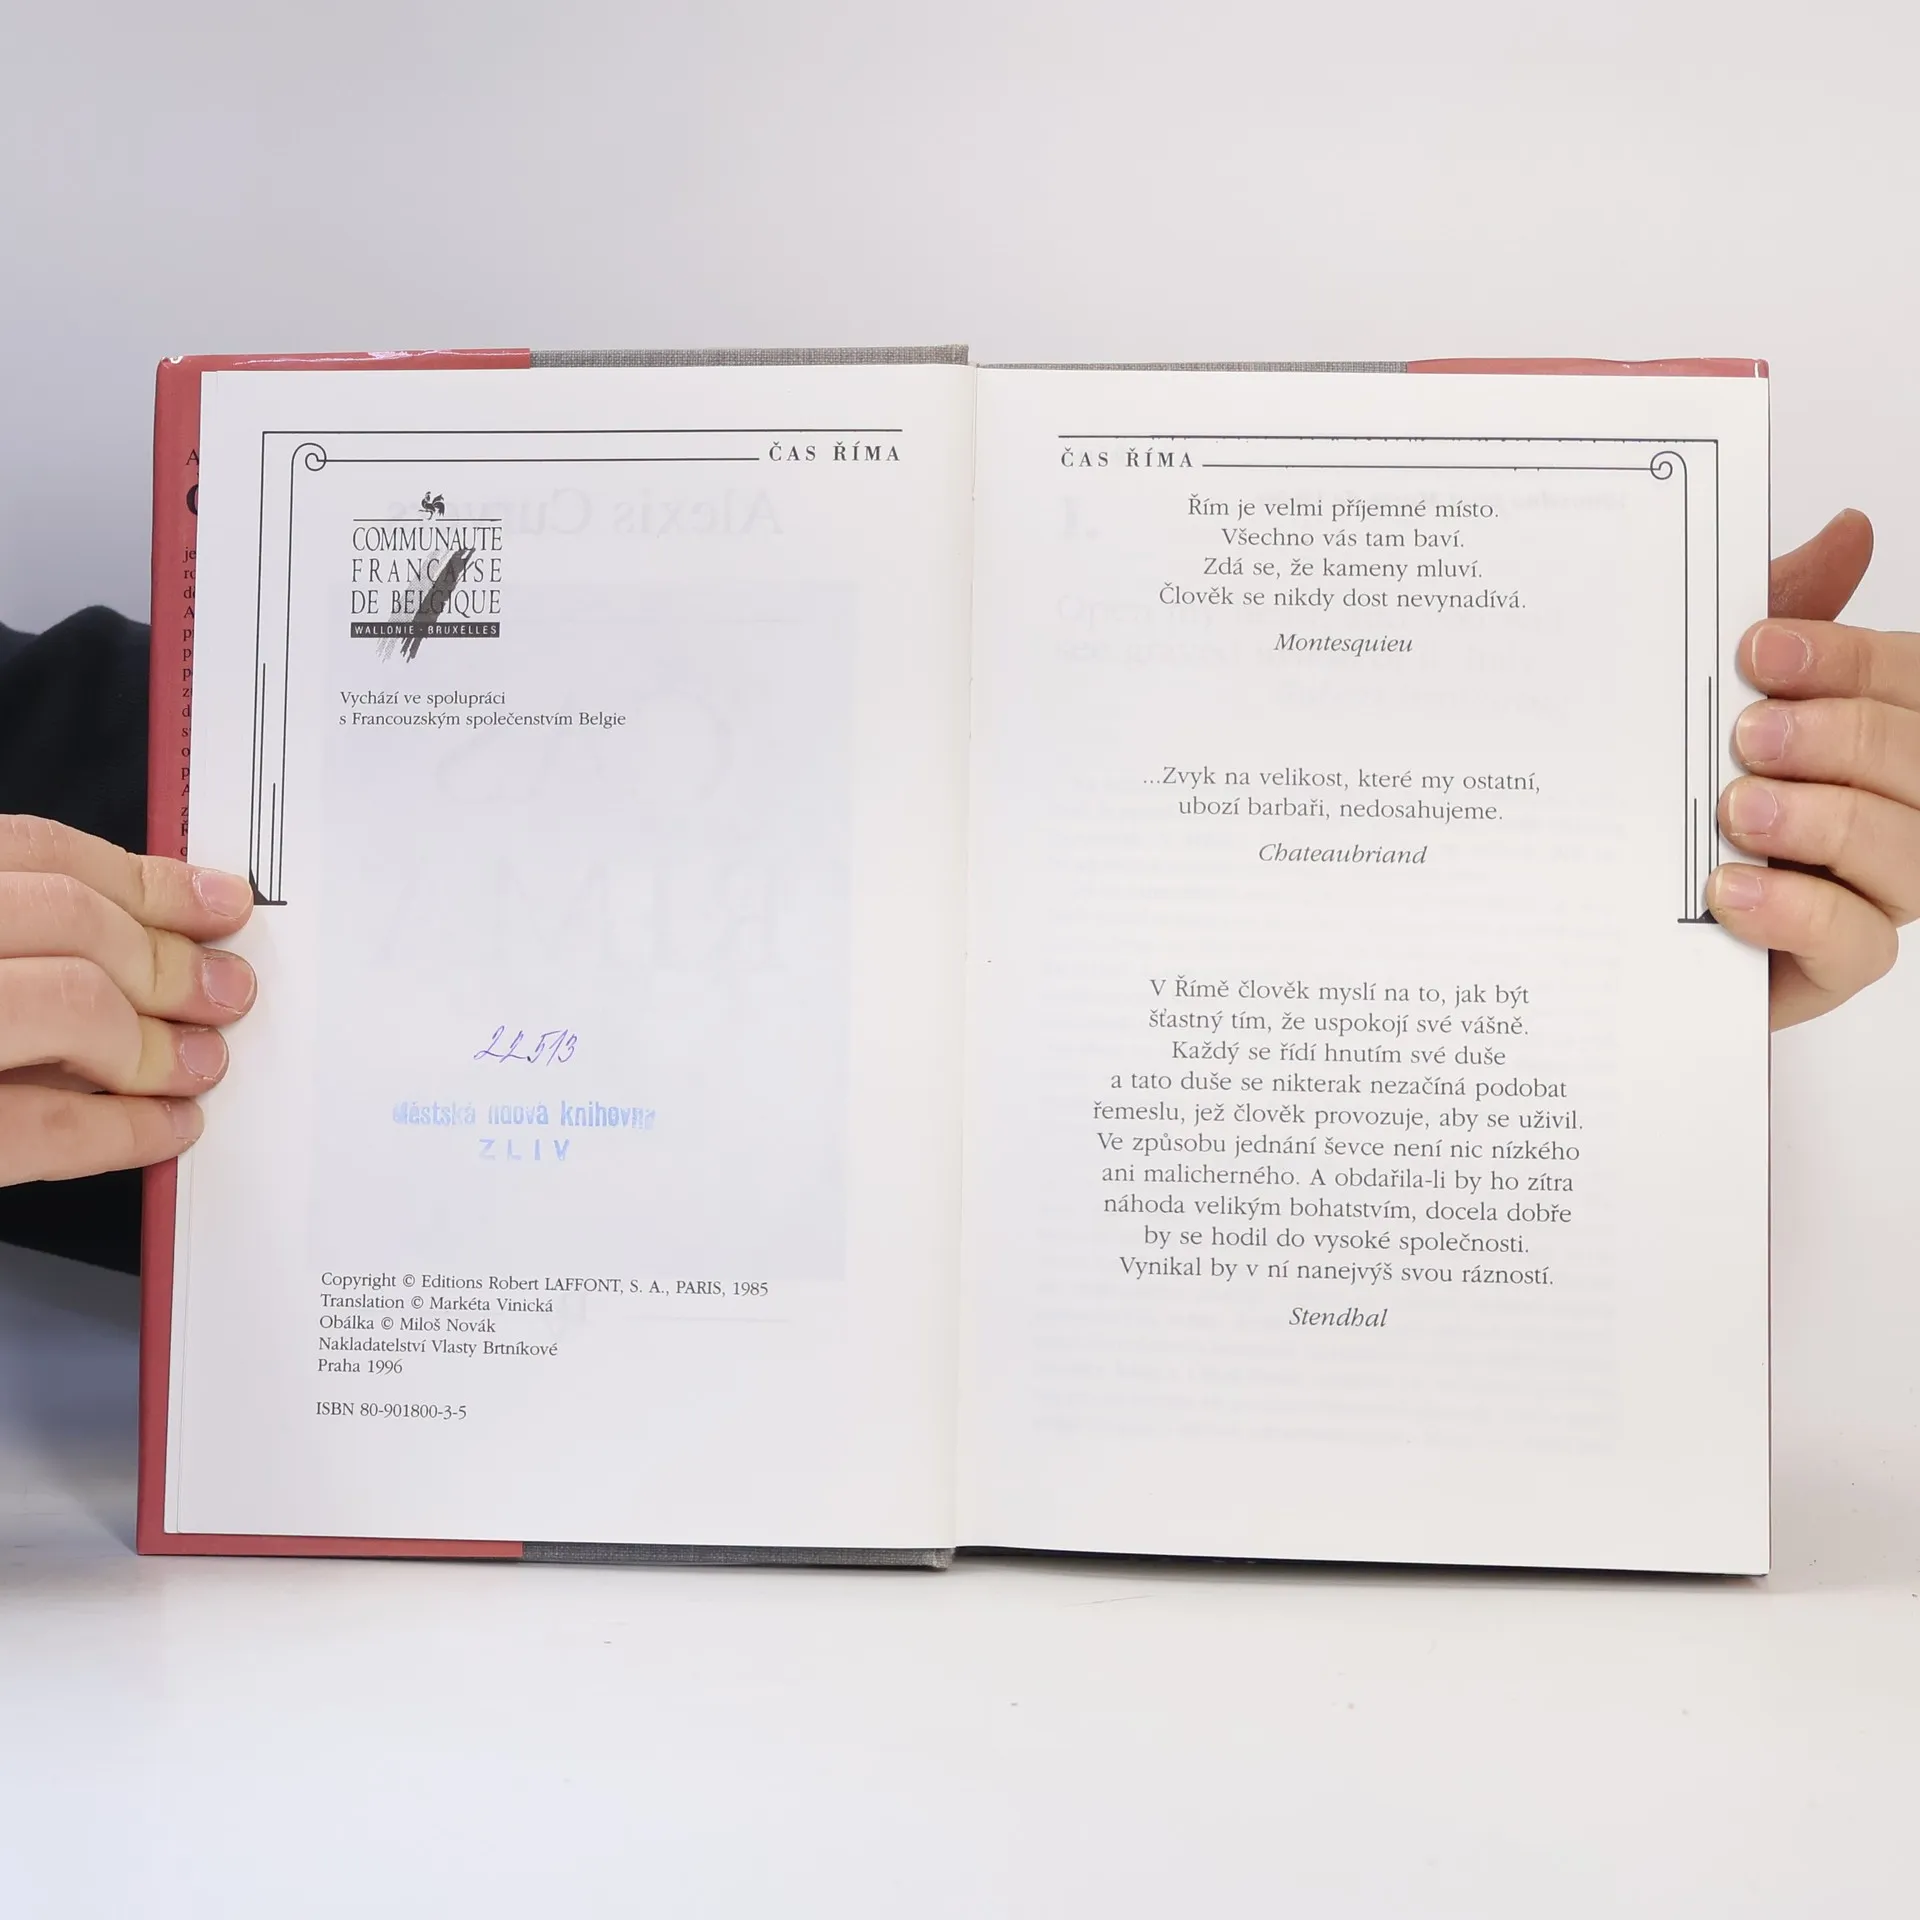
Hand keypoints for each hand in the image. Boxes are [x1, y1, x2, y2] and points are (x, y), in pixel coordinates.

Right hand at [0, 816, 254, 1183]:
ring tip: (202, 1064)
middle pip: (70, 920)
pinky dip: (125, 1127)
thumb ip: (25, 943)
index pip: (37, 852)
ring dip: (159, 1040)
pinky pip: (46, 1124)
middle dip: (170, 960)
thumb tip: (149, 943)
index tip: (221, 904)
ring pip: (71, 1004)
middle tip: (228, 994)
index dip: (147, 880)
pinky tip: (167, 1127)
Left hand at [1708, 510, 1916, 1028]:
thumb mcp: (1701, 699)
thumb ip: (1779, 618)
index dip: (1848, 661)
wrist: (1595, 912)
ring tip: (1739, 810)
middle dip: (1840, 738)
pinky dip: (1801, 913)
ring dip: (1825, 822)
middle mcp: (1892, 809)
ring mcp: (1869, 890)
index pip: (1910, 683)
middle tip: (1749, 734)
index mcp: (1874, 734)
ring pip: (1908, 855)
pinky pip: (1858, 946)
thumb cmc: (1670, 794)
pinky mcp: (1829, 966)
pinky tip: (1732, 891)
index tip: (1756, 651)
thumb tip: (1847, 532)